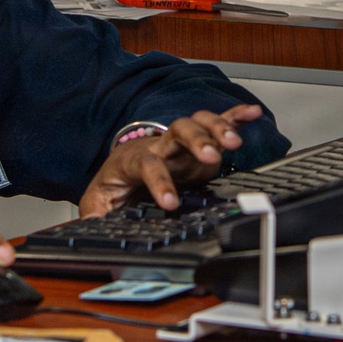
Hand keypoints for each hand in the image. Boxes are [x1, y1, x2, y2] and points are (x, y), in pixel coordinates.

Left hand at [78, 104, 263, 216]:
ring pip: (198, 123)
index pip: (148, 165)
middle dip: (196, 141)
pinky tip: (252, 114)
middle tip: (212, 156)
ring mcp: (179, 143)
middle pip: (177, 132)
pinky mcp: (195, 144)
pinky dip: (235, 116)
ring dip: (218, 128)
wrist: (122, 165)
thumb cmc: (115, 183)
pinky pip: (216, 122)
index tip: (170, 203)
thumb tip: (90, 227)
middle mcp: (160, 146)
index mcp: (135, 160)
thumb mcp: (98, 201)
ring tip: (234, 141)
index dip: (159, 182)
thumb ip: (95, 214)